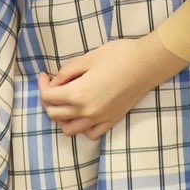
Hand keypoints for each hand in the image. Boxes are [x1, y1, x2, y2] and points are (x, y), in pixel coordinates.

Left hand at [38, 35, 185, 138]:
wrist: (147, 64)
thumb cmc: (119, 55)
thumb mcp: (88, 57)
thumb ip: (67, 72)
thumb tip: (55, 81)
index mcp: (78, 93)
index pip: (48, 98)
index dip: (43, 85)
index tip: (45, 75)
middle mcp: (86, 111)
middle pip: (54, 114)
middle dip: (48, 100)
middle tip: (53, 85)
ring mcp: (99, 119)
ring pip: (69, 129)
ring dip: (61, 117)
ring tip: (66, 101)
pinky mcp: (111, 121)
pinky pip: (90, 134)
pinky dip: (82, 127)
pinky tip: (84, 113)